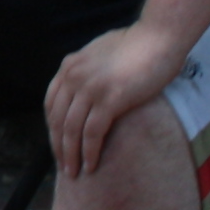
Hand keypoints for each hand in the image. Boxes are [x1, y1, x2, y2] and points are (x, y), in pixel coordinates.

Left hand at [44, 21, 189, 179]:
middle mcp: (73, 76)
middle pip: (58, 120)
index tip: (59, 146)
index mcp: (69, 66)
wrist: (159, 37)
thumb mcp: (99, 54)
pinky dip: (89, 152)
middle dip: (59, 147)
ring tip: (75, 173)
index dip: (53, 129)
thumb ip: (86, 70)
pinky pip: (92, 133)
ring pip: (71, 130)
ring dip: (71, 155)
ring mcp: (90, 88)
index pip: (51, 105)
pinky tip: (91, 165)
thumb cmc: (137, 45)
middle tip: (64, 167)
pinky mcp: (109, 99)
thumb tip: (83, 90)